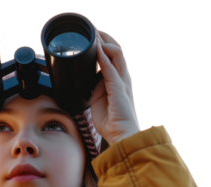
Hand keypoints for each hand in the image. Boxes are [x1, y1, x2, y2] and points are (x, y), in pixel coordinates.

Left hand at [91, 28, 140, 144]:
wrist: (120, 134)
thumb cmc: (111, 120)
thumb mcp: (98, 98)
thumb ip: (95, 86)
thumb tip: (87, 78)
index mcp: (118, 79)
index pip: (113, 55)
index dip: (104, 42)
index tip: (93, 34)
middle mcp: (123, 77)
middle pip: (117, 49)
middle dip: (105, 36)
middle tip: (92, 27)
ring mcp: (122, 81)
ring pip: (117, 53)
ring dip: (105, 41)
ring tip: (95, 31)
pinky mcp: (119, 88)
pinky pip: (111, 68)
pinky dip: (104, 56)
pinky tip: (98, 47)